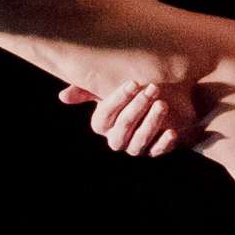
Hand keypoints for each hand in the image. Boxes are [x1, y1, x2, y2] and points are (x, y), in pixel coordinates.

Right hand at [58, 76, 197, 156]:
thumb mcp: (108, 91)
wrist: (160, 107)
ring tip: (162, 104)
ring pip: (140, 139)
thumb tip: (63, 96)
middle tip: (153, 88)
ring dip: (152, 122)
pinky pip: (158, 151)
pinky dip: (165, 143)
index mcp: (102, 124)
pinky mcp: (154, 151)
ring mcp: (135, 147)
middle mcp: (116, 139)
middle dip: (139, 106)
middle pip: (124, 125)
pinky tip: (172, 131)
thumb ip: (87, 91)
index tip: (133, 82)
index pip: (105, 114)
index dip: (118, 99)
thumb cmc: (129, 98)